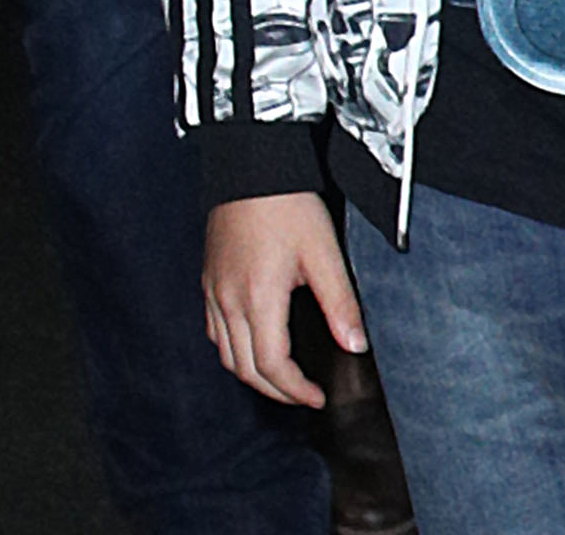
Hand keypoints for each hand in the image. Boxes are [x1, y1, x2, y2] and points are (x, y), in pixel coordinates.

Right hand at [204, 192, 363, 408]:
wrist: (252, 167)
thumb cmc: (290, 206)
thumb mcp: (323, 252)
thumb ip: (340, 301)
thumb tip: (356, 345)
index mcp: (258, 300)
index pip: (273, 367)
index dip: (296, 390)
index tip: (318, 398)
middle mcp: (228, 304)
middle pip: (245, 370)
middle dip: (276, 391)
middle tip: (304, 395)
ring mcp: (213, 295)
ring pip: (226, 356)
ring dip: (253, 375)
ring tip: (284, 377)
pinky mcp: (208, 282)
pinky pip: (215, 333)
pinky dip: (234, 351)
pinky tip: (254, 344)